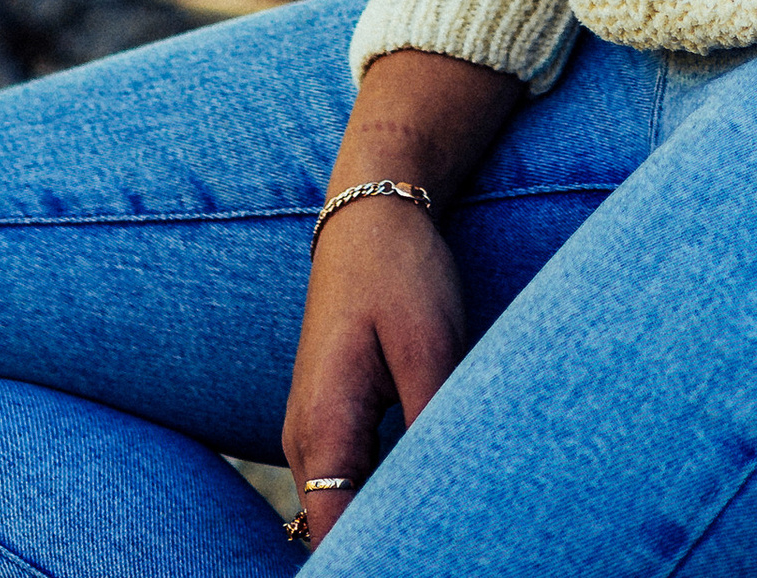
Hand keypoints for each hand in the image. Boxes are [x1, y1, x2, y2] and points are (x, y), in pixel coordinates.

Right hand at [281, 199, 467, 546]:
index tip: (425, 558)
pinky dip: (381, 503)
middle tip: (451, 544)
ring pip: (342, 514)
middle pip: (337, 534)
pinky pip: (349, 488)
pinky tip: (428, 504)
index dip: (379, 560)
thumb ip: (432, 434)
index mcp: (323, 429)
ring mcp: (314, 435)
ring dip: (384, 528)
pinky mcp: (332, 425)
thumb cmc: (401, 272)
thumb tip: (448, 502)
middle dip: (387, 548)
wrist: (369, 214)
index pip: (337, 539)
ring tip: (444, 530)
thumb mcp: (432, 348)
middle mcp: (305, 443)